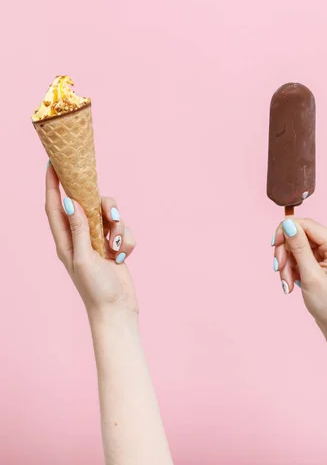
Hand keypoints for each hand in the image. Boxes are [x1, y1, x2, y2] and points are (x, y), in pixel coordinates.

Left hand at [45, 164, 136, 316]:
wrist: (118, 310)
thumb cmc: (96, 289)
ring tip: (117, 248)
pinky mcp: (114, 246)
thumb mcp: (84, 258)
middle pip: (88, 204)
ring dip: (119, 228)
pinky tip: (123, 257)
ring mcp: (98, 241)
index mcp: (65, 240)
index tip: (53, 163)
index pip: (55, 206)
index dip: (52, 184)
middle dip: (101, 205)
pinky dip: (127, 241)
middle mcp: (80, 237)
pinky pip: (123, 230)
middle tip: (109, 213)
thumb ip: (78, 228)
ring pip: (110, 215)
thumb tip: (69, 201)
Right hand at [272, 218, 326, 336]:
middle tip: (278, 269)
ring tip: (286, 283)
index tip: (273, 246)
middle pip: (301, 235)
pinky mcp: (323, 261)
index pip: (307, 225)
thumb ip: (299, 247)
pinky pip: (301, 256)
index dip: (286, 231)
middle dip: (286, 252)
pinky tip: (291, 283)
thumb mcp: (310, 275)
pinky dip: (292, 268)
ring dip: (287, 263)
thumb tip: (288, 223)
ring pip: (298, 247)